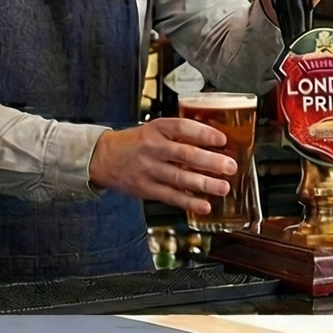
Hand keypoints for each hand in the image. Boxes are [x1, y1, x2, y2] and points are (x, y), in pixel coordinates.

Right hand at [90, 117, 237, 215]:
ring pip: (179, 177)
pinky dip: (188, 202)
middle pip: (185, 154)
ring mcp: (148, 170)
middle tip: (230, 167)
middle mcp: (152, 148)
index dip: (204, 134)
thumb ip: (178, 135)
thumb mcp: (153, 130)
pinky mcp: (145, 188)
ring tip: (223, 188)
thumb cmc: (134, 143)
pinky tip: (203, 205)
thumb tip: (213, 144)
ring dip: (204, 184)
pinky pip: (170, 196)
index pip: (182, 128)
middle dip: (211, 162)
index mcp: (156, 129)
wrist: (103, 158)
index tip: (222, 140)